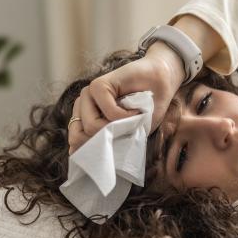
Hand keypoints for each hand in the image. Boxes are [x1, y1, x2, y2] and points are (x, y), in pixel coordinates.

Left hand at [67, 42, 185, 154]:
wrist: (162, 83)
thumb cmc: (147, 109)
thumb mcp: (128, 134)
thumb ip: (109, 142)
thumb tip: (80, 154)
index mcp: (85, 118)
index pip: (74, 142)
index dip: (91, 152)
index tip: (112, 152)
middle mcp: (83, 106)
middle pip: (78, 137)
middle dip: (104, 142)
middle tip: (124, 133)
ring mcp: (88, 95)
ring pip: (91, 126)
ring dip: (117, 128)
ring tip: (131, 119)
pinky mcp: (98, 85)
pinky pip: (108, 112)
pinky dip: (126, 115)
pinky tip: (136, 110)